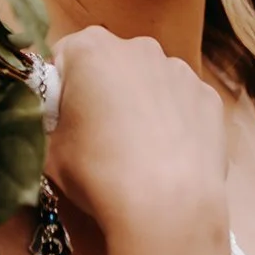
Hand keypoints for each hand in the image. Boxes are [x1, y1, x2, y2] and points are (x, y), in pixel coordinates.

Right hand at [41, 26, 228, 239]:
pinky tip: (168, 156)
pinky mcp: (209, 98)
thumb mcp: (48, 150)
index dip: (60, 90)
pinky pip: (181, 103)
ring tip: (138, 152)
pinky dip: (173, 121)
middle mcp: (138, 48)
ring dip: (140, 104)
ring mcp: (180, 71)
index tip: (63, 121)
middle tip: (98, 138)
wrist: (166, 206)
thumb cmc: (97, 172)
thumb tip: (56, 118)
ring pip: (149, 81)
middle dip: (103, 91)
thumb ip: (46, 121)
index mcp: (90, 49)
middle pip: (111, 64)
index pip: (64, 57)